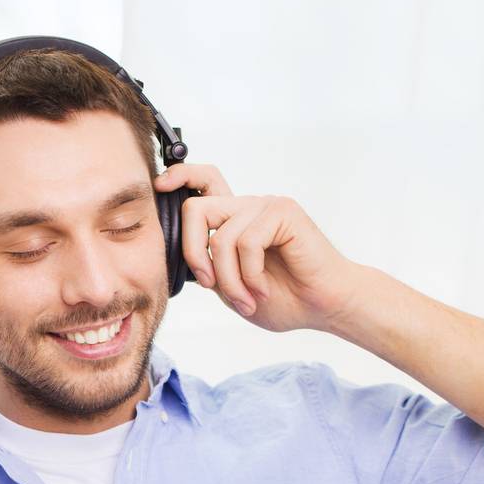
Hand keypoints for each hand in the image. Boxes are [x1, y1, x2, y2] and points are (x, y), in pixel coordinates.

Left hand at [154, 164, 364, 333]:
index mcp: (234, 220)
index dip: (179, 177)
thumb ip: (208, 265)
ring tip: (247, 298)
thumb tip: (181, 255)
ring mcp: (265, 206)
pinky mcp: (282, 212)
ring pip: (220, 237)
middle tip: (211, 285)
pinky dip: (250, 275)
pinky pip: (246, 242)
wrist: (323, 306)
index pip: (202, 182)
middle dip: (194, 254)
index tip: (160, 185)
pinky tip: (263, 289)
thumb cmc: (284, 299)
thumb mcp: (231, 286)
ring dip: (229, 279)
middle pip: (196, 210)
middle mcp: (247, 207)